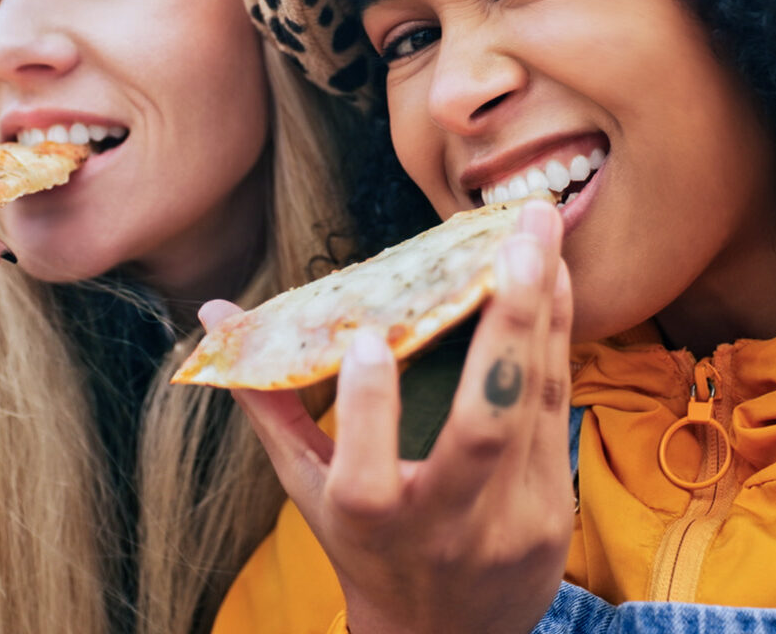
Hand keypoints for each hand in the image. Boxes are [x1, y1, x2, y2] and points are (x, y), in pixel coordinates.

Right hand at [204, 200, 573, 633]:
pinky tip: (557, 281)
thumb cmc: (365, 543)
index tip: (369, 337)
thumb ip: (270, 402)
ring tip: (543, 233)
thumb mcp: (308, 487)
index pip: (366, 477)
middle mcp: (447, 525)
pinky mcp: (555, 507)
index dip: (368, 409)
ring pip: (534, 405)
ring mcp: (511, 519)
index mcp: (370, 524)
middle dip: (505, 327)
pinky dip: (558, 338)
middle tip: (516, 242)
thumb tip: (216, 319)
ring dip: (544, 312)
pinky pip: (559, 408)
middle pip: (482, 428)